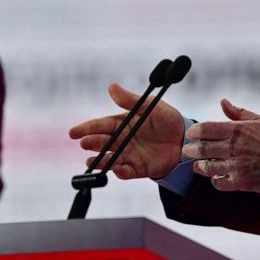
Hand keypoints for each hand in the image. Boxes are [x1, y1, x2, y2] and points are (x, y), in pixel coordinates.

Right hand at [68, 83, 185, 179]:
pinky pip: (127, 172)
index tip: (73, 132)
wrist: (185, 138)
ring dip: (100, 160)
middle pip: (103, 142)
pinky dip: (120, 172)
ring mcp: (129, 155)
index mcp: (122, 124)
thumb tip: (111, 87)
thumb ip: (130, 100)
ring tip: (91, 161)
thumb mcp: (149, 106)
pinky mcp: (139, 169)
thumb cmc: (166, 119)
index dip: (87, 128)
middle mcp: (122, 140)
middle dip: (92, 143)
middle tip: (84, 143)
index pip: (101, 125)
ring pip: (111, 159)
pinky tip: (116, 170)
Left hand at [181, 99, 259, 192]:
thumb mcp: (259, 120)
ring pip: (208, 167)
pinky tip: (214, 177)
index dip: (194, 132)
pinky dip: (214, 180)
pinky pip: (219, 183)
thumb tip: (223, 101)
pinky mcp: (240, 182)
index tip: (191, 134)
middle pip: (203, 148)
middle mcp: (234, 148)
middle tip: (187, 150)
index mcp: (237, 130)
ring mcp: (236, 166)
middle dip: (191, 149)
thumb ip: (238, 113)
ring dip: (199, 166)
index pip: (206, 129)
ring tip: (197, 165)